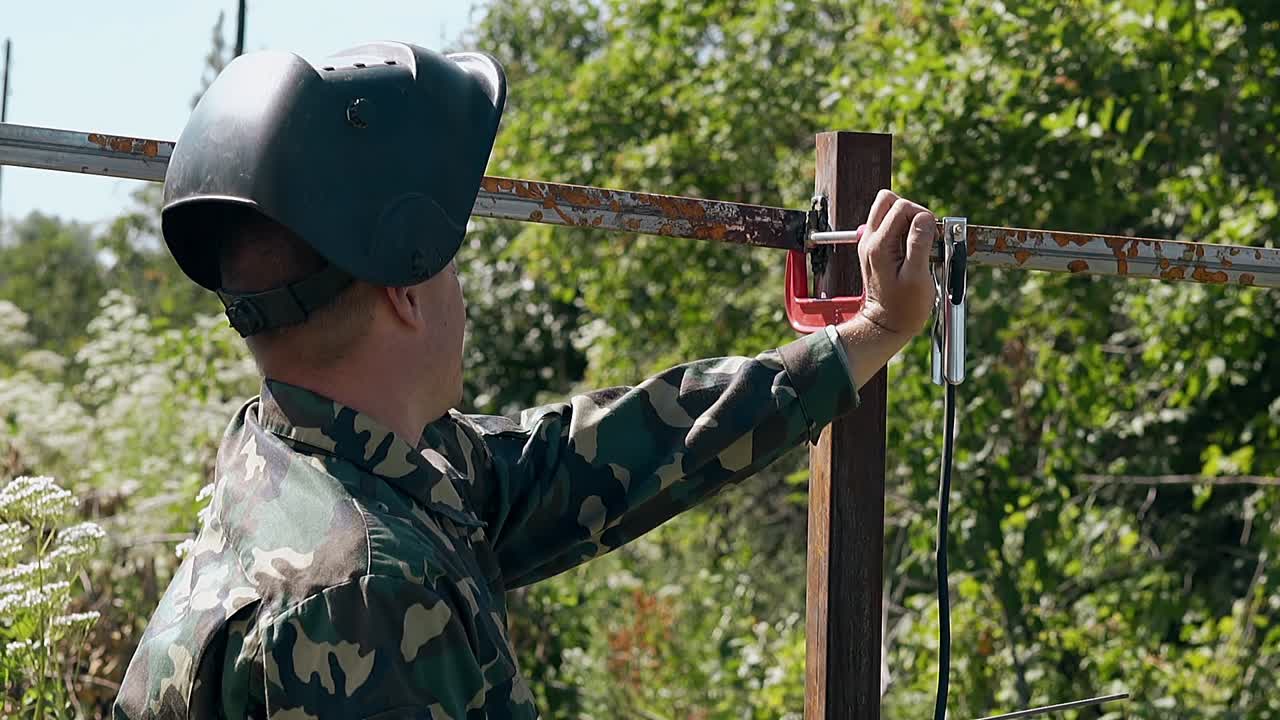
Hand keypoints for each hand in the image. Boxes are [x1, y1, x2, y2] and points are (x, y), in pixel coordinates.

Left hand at [857, 190, 937, 337]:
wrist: (886, 325)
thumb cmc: (904, 307)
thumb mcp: (917, 276)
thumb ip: (919, 243)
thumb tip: (925, 218)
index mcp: (879, 245)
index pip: (901, 207)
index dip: (922, 216)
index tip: (932, 236)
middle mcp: (870, 240)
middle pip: (888, 200)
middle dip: (911, 210)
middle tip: (924, 233)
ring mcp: (870, 243)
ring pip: (887, 210)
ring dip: (907, 219)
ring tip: (918, 242)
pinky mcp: (875, 249)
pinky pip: (889, 225)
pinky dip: (903, 230)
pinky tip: (912, 249)